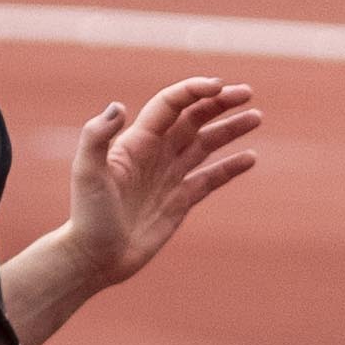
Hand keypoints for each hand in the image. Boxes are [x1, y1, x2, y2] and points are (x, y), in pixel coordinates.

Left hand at [61, 76, 261, 287]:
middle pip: (193, 118)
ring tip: (256, 116)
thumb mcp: (88, 172)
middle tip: (247, 92)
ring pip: (205, 144)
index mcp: (136, 141)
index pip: (170, 105)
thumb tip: (119, 105)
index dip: (194, 91)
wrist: (94, 258)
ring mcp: (169, 176)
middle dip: (219, 103)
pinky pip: (210, 178)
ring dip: (230, 129)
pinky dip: (230, 167)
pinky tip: (250, 158)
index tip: (220, 87)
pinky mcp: (180, 201)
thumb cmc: (88, 215)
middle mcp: (155, 153)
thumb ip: (97, 136)